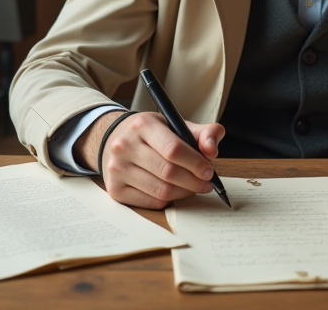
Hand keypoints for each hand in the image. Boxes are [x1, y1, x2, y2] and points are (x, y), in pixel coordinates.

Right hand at [77, 110, 224, 209]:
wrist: (116, 140)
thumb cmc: (152, 134)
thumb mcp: (176, 124)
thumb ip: (203, 133)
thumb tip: (212, 150)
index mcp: (142, 125)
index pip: (173, 149)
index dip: (196, 163)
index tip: (209, 170)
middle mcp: (124, 146)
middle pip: (168, 173)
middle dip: (194, 181)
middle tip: (206, 183)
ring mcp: (117, 169)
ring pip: (161, 191)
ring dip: (184, 193)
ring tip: (193, 187)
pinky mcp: (115, 189)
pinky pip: (151, 203)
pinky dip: (169, 200)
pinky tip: (175, 192)